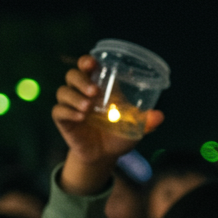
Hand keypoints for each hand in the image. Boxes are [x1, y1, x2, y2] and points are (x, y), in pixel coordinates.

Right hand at [51, 55, 163, 194]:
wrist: (104, 155)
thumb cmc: (119, 134)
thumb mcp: (135, 128)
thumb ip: (146, 121)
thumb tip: (159, 116)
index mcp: (99, 88)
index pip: (88, 67)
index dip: (87, 61)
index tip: (92, 63)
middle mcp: (82, 93)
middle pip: (72, 75)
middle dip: (81, 79)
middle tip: (94, 91)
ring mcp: (72, 106)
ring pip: (63, 91)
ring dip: (74, 96)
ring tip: (87, 107)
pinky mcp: (64, 121)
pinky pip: (58, 111)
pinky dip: (67, 112)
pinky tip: (79, 117)